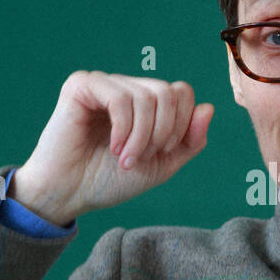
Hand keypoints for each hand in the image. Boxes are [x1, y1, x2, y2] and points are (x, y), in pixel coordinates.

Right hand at [11, 71, 213, 224]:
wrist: (70, 195)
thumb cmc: (110, 179)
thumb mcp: (162, 165)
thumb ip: (189, 141)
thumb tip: (209, 107)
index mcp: (145, 102)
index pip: (181, 92)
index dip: (181, 125)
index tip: (160, 153)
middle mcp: (126, 87)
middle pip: (169, 91)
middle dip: (163, 132)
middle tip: (141, 158)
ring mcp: (104, 84)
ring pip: (148, 96)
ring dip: (142, 136)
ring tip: (125, 159)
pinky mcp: (82, 86)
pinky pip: (121, 98)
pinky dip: (123, 129)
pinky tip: (113, 148)